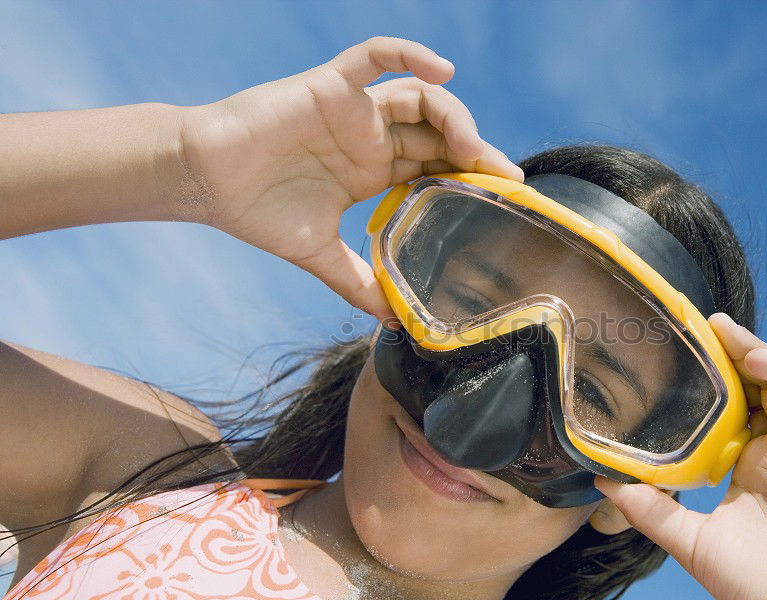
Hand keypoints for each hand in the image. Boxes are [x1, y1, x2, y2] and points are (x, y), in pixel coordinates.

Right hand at [175, 37, 522, 320]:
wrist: (205, 183)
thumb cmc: (256, 212)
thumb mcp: (318, 255)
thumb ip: (357, 283)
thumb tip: (392, 322)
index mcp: (374, 170)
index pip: (436, 167)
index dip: (471, 176)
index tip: (504, 197)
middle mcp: (371, 137)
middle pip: (439, 134)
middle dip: (476, 152)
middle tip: (504, 177)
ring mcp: (354, 110)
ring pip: (419, 96)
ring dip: (455, 117)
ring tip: (472, 150)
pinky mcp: (330, 86)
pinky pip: (374, 56)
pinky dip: (409, 54)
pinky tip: (443, 71)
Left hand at [597, 313, 766, 599]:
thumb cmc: (754, 590)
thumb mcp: (690, 542)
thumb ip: (650, 509)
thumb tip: (601, 479)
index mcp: (752, 461)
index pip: (739, 399)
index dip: (722, 370)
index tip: (696, 339)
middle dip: (750, 352)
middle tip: (719, 329)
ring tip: (760, 357)